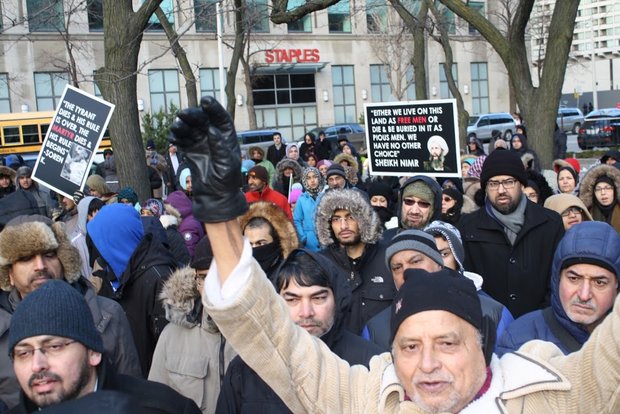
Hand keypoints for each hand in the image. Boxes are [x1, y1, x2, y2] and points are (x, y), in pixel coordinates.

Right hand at [169, 97, 247, 222]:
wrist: (215, 195)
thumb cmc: (226, 179)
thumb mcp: (226, 162)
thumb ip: (219, 146)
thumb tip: (211, 129)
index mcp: (226, 136)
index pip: (221, 118)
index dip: (214, 108)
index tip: (205, 101)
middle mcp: (213, 136)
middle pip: (202, 120)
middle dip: (193, 115)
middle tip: (183, 114)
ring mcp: (200, 141)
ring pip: (190, 128)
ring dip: (182, 125)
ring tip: (176, 127)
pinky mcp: (190, 149)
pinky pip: (181, 139)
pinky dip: (176, 136)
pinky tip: (173, 137)